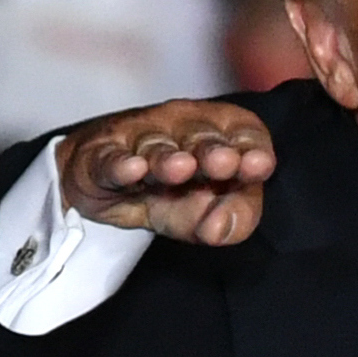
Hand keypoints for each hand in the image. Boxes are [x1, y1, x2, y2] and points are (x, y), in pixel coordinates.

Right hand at [57, 100, 274, 245]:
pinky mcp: (101, 154)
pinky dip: (120, 164)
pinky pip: (111, 159)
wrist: (98, 183)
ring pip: (157, 147)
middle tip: (224, 163)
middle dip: (214, 151)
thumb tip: (223, 228)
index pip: (243, 133)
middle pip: (201, 137)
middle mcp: (182, 128)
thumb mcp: (206, 213)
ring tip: (181, 169)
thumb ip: (232, 220)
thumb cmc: (165, 193)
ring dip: (168, 158)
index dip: (253, 148)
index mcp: (219, 135)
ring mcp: (140, 138)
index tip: (259, 166)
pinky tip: (132, 169)